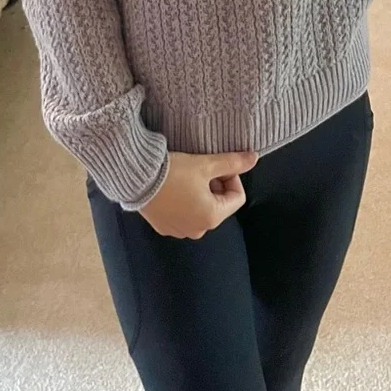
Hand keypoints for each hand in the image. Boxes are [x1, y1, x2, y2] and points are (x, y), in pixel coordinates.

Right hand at [141, 150, 257, 238]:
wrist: (136, 178)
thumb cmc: (174, 172)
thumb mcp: (206, 164)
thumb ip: (232, 162)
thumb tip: (254, 158)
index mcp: (212, 217)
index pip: (237, 197)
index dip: (231, 177)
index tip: (218, 165)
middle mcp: (197, 230)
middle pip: (219, 204)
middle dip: (215, 185)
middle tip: (202, 168)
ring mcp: (179, 231)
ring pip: (201, 210)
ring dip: (200, 193)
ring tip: (186, 176)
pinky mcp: (164, 228)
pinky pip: (183, 215)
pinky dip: (184, 202)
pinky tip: (173, 186)